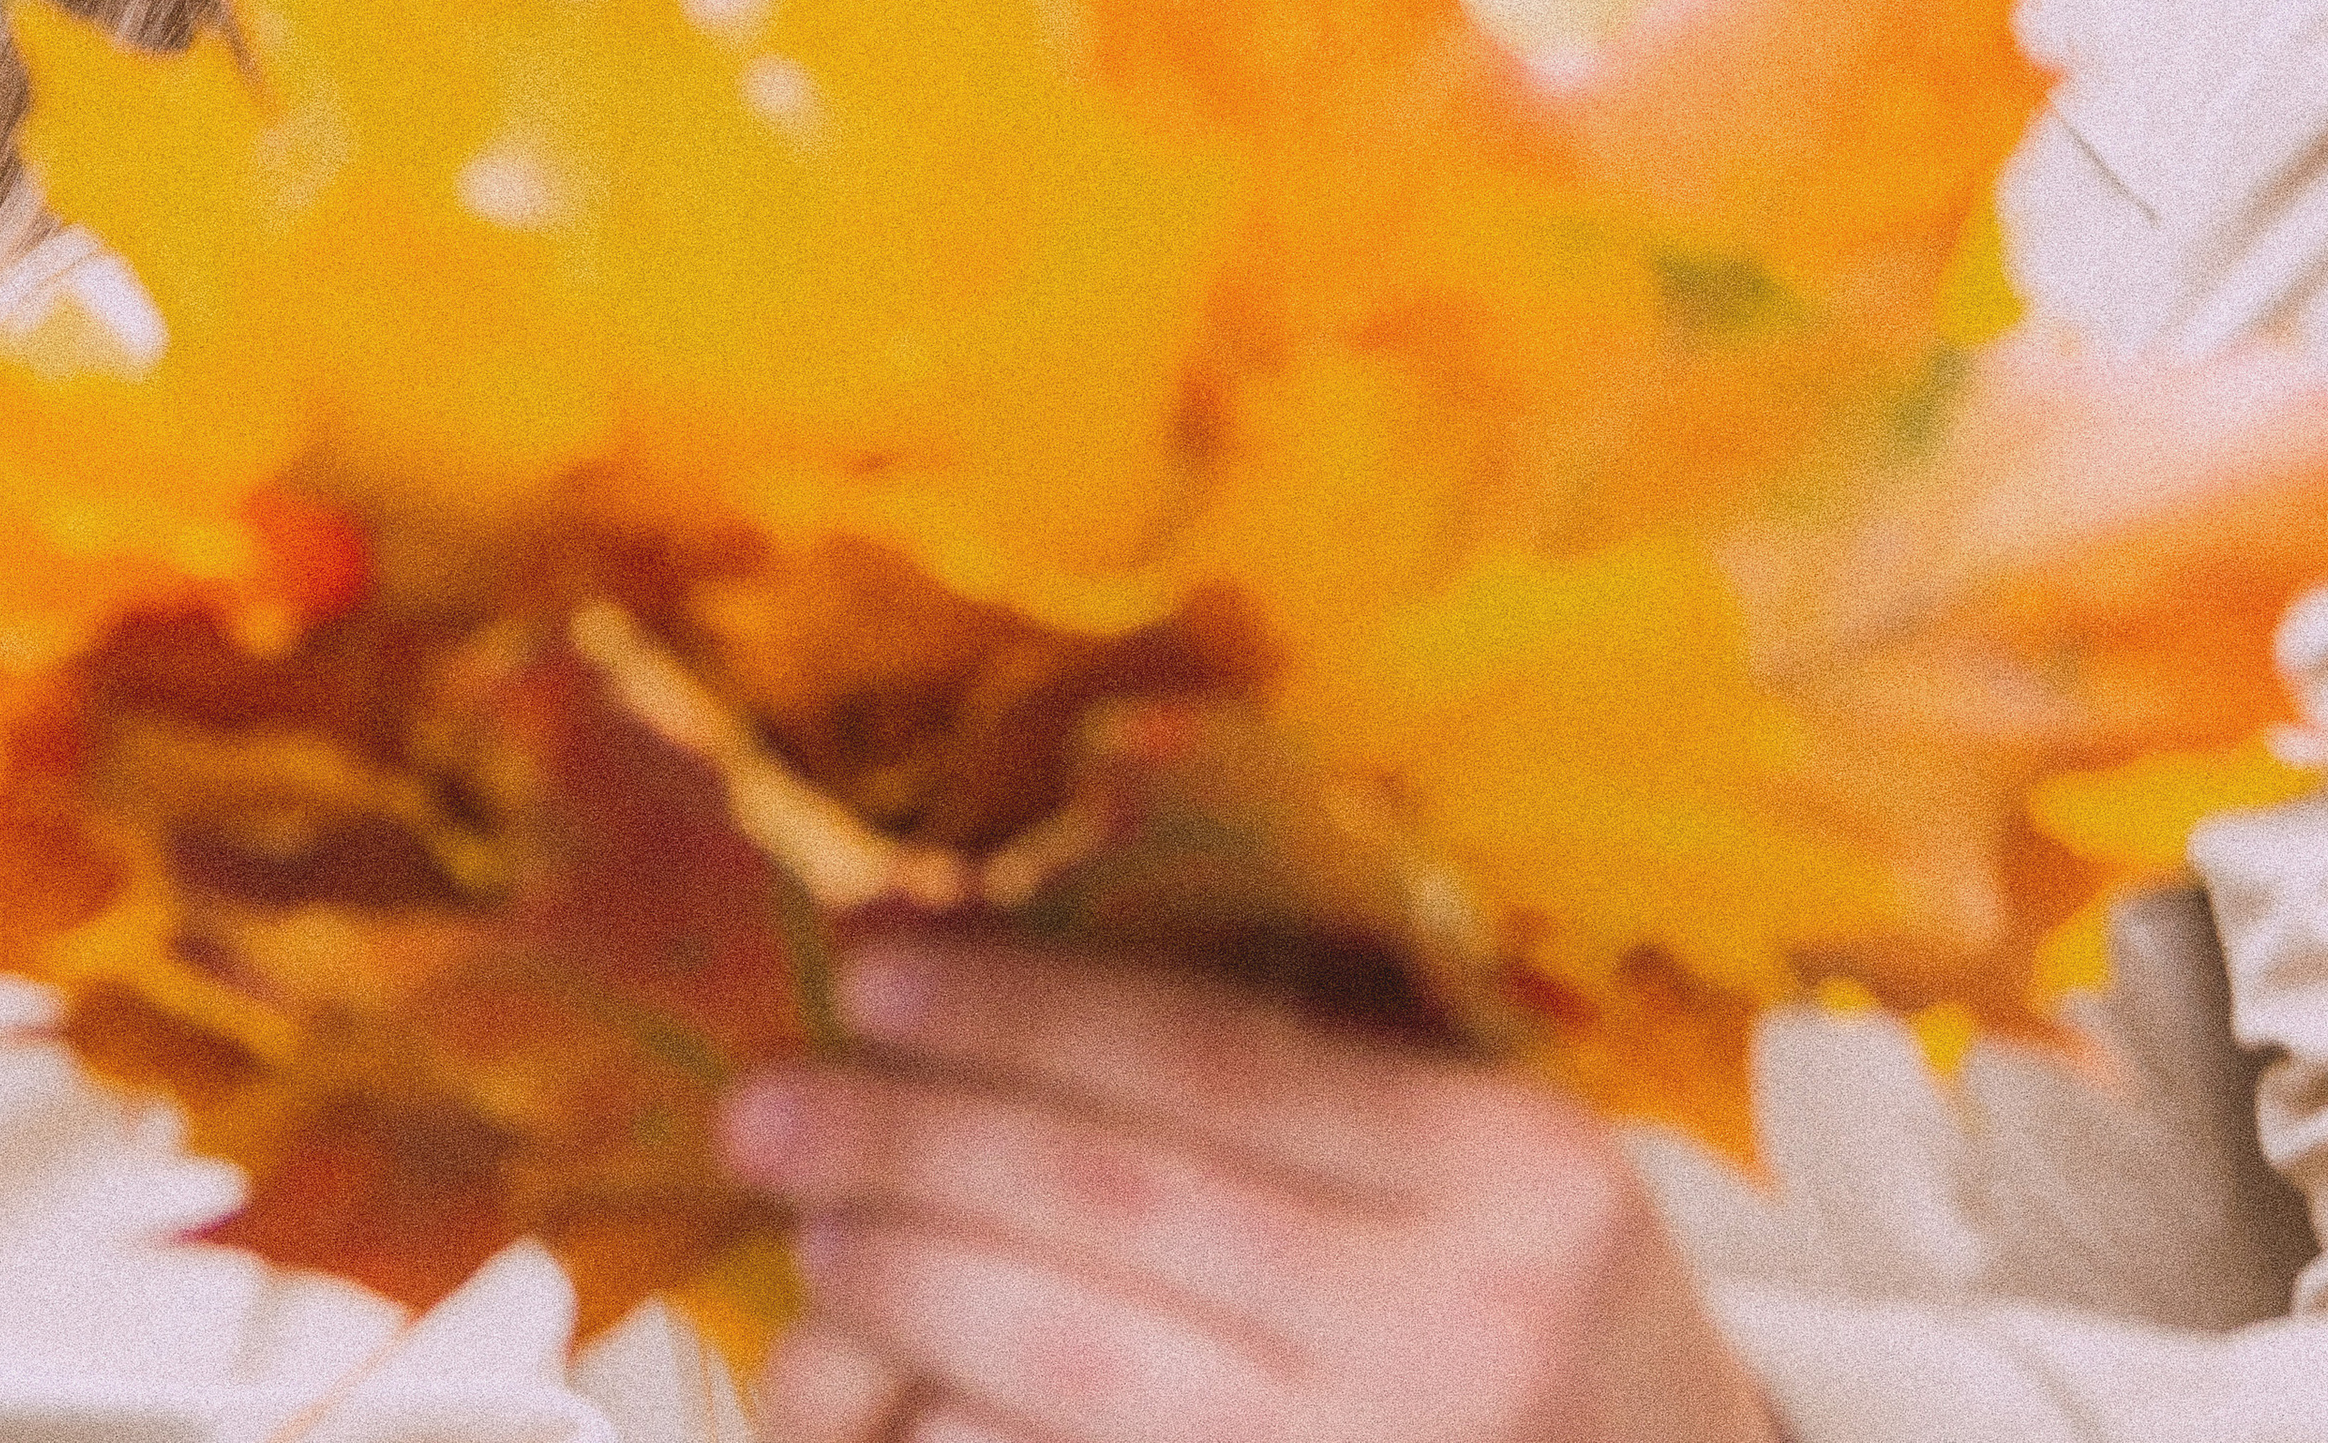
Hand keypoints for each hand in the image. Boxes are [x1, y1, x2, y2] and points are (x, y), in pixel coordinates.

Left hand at [720, 931, 1778, 1442]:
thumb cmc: (1558, 1312)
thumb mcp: (1504, 1155)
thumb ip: (1323, 1053)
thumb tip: (1038, 936)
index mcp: (1505, 1165)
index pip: (1206, 1057)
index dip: (1015, 1000)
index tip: (869, 957)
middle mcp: (1448, 1323)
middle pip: (1114, 1204)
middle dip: (912, 1139)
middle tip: (769, 1102)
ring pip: (1078, 1366)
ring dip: (912, 1290)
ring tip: (814, 1232)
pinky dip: (970, 1439)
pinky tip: (892, 1407)